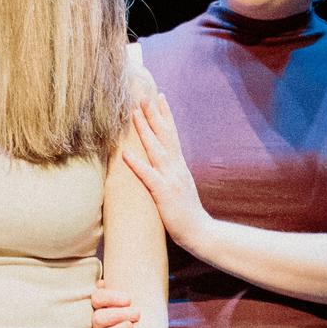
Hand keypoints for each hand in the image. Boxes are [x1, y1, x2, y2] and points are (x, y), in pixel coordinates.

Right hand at [89, 284, 139, 327]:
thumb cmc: (137, 312)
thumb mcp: (131, 299)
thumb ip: (123, 286)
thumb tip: (104, 281)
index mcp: (101, 306)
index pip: (97, 298)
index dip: (111, 298)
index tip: (129, 299)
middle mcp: (97, 323)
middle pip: (99, 318)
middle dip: (118, 315)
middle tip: (137, 314)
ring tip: (131, 326)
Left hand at [121, 93, 208, 246]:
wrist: (200, 232)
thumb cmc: (186, 212)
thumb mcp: (179, 186)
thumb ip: (171, 172)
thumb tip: (162, 161)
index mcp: (179, 165)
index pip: (172, 134)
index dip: (166, 115)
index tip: (159, 96)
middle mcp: (176, 167)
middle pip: (164, 135)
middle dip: (153, 114)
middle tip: (143, 95)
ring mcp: (171, 179)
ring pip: (156, 149)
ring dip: (144, 130)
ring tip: (133, 113)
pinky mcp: (164, 193)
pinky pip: (148, 175)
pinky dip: (137, 162)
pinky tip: (126, 152)